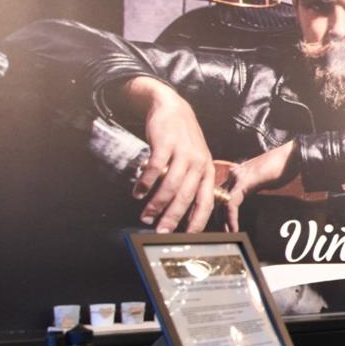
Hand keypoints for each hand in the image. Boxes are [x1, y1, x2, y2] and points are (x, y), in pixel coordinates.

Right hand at [122, 78, 215, 231]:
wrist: (172, 108)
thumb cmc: (183, 139)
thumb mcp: (195, 160)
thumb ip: (191, 182)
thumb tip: (182, 211)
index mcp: (207, 170)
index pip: (206, 201)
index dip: (197, 220)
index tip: (188, 237)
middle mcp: (198, 163)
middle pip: (187, 196)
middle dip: (173, 217)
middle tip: (161, 232)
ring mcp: (183, 153)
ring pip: (171, 185)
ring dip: (157, 203)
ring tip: (146, 216)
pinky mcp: (166, 144)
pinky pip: (155, 168)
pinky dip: (145, 183)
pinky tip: (137, 193)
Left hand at [223, 141, 296, 230]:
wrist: (293, 155)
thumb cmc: (284, 166)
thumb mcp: (265, 179)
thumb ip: (255, 186)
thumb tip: (254, 197)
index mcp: (238, 173)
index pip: (223, 194)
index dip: (221, 211)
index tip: (224, 226)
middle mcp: (234, 174)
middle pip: (219, 199)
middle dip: (218, 218)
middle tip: (221, 235)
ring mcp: (237, 177)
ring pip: (221, 203)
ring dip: (222, 222)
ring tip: (226, 236)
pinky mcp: (243, 182)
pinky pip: (231, 204)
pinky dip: (231, 218)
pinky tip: (233, 229)